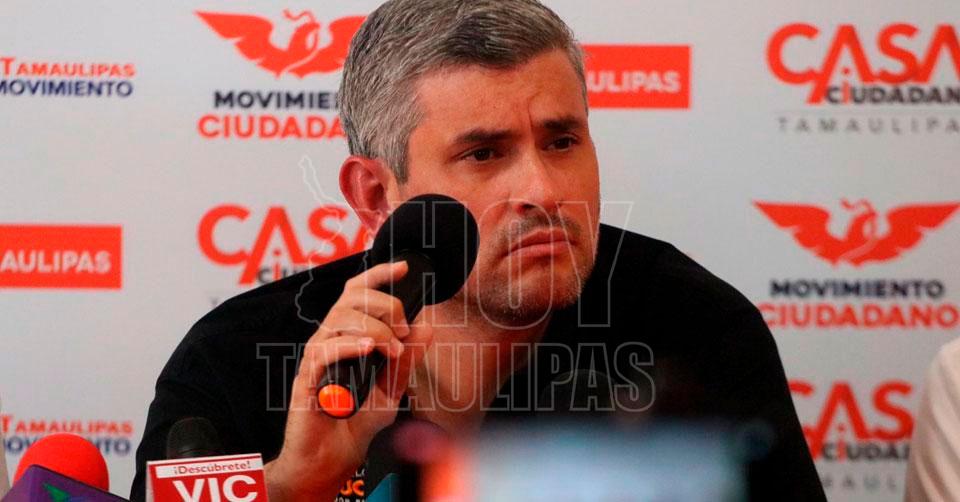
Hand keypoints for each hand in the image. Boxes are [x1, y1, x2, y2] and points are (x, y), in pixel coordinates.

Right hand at [265, 261, 432, 500]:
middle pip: (351, 297)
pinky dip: (351, 345)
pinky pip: (326, 349)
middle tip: (402, 330)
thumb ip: (407, 358)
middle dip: (384, 304)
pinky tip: (369, 351)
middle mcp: (330, 338)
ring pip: (340, 318)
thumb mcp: (392, 388)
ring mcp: (317, 356)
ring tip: (390, 349)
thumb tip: (426, 327)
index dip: (380, 274)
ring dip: (374, 328)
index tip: (405, 267)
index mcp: (349, 336)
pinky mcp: (307, 376)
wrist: (334, 458)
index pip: (359, 291)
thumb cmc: (357, 423)